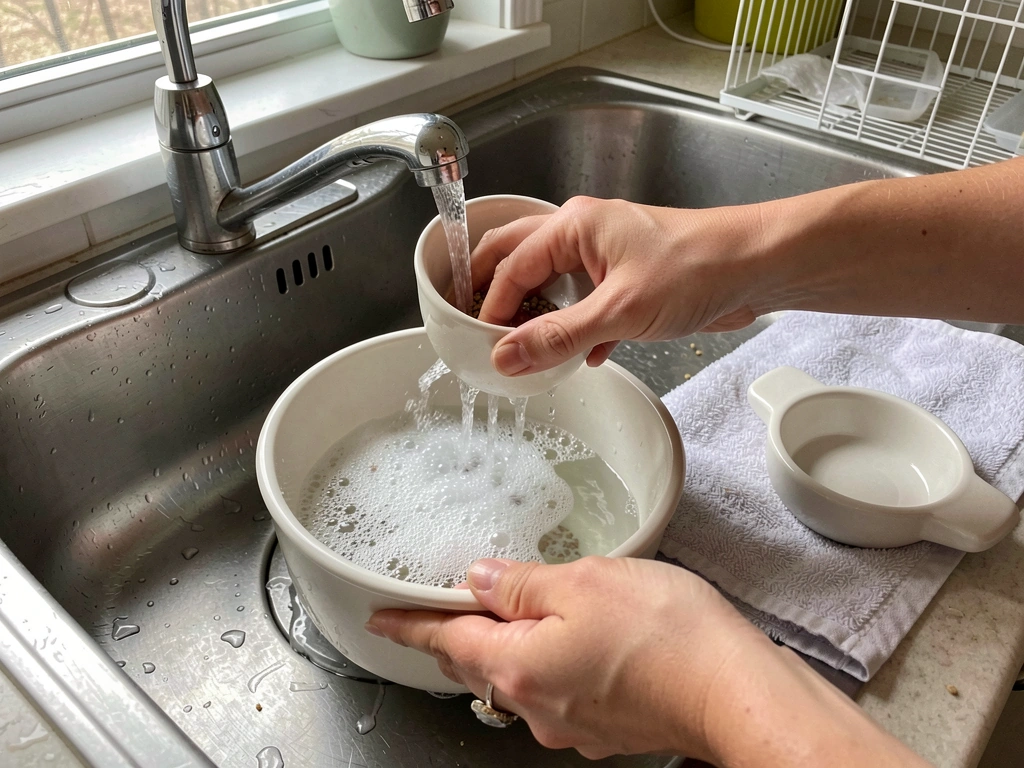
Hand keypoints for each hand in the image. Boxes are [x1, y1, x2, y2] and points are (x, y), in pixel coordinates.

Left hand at [367, 556, 771, 760]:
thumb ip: (523, 583)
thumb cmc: (666, 635)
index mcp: (518, 666)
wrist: (735, 692)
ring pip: (519, 677)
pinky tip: (571, 637)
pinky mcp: (606, 725)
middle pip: (477, 663)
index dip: (409, 625)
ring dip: (508, 645)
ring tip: (514, 609)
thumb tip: (481, 580)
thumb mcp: (584, 582)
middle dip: (455, 634)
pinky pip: (558, 688)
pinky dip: (549, 660)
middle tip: (442, 605)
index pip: (445, 640)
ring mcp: (572, 722)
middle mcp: (537, 705)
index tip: (381, 619)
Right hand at [470, 197, 766, 376]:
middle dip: (496, 292)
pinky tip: (582, 357)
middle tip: (475, 327)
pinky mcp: (627, 280)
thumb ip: (558, 336)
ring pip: (553, 283)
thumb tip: (505, 356)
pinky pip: (586, 303)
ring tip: (520, 347)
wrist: (756, 268)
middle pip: (519, 258)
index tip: (480, 343)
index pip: (511, 266)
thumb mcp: (618, 311)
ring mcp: (606, 256)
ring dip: (537, 314)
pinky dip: (577, 328)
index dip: (490, 306)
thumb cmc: (696, 270)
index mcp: (573, 226)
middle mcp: (583, 234)